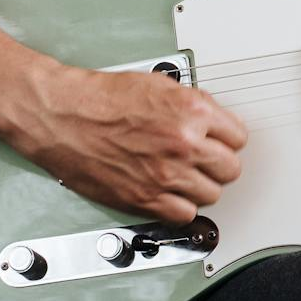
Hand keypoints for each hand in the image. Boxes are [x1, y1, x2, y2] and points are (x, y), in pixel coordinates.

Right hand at [10, 67, 247, 221]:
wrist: (62, 115)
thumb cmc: (100, 98)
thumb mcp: (159, 85)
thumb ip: (192, 104)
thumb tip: (212, 119)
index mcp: (192, 111)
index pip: (239, 137)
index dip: (228, 139)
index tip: (220, 142)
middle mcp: (184, 144)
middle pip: (230, 169)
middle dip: (219, 163)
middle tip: (204, 160)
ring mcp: (166, 175)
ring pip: (211, 194)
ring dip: (201, 186)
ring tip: (185, 176)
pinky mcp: (144, 198)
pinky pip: (184, 215)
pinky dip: (180, 207)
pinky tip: (171, 194)